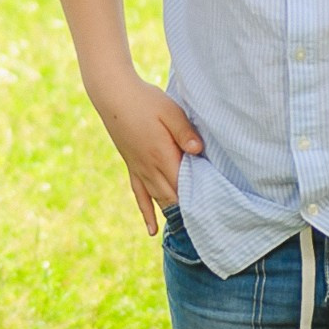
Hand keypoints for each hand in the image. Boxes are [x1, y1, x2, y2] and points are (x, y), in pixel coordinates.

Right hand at [89, 75, 204, 236]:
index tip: (215, 212)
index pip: (185, 184)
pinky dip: (147, 213)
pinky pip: (140, 195)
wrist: (113, 95)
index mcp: (162, 155)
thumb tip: (199, 151)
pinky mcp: (132, 167)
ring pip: (159, 200)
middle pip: (174, 197)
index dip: (199, 199)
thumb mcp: (170, 111)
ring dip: (173, 215)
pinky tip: (152, 230)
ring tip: (189, 232)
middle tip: (209, 227)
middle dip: (190, 212)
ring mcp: (140, 169)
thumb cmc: (145, 100)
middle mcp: (150, 168)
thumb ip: (185, 132)